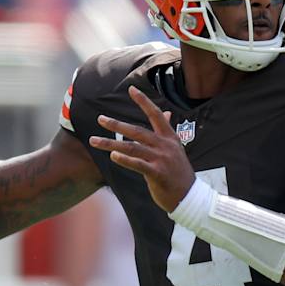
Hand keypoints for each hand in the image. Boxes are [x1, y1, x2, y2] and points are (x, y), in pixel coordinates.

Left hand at [91, 85, 193, 211]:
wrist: (190, 196)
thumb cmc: (180, 173)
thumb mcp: (176, 149)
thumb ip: (168, 131)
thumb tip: (166, 113)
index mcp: (170, 138)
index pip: (155, 115)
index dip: (143, 101)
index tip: (131, 89)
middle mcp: (165, 146)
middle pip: (137, 131)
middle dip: (117, 125)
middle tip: (100, 119)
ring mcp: (161, 160)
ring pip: (132, 148)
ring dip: (111, 144)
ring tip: (94, 141)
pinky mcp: (157, 174)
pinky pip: (137, 164)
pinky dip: (125, 160)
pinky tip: (113, 156)